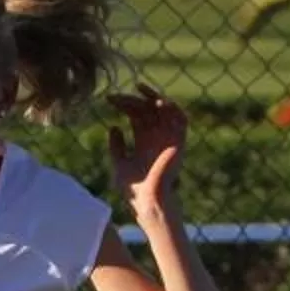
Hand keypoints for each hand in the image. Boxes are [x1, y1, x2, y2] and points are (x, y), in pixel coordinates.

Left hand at [106, 84, 187, 211]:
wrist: (149, 201)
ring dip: (153, 97)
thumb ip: (116, 146)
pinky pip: (181, 119)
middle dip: (132, 99)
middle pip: (146, 109)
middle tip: (117, 96)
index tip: (108, 99)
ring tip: (139, 89)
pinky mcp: (178, 142)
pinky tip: (157, 101)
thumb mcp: (119, 163)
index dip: (124, 104)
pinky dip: (173, 108)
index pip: (135, 115)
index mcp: (143, 141)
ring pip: (163, 110)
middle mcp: (156, 137)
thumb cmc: (134, 189)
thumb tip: (114, 126)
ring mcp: (167, 138)